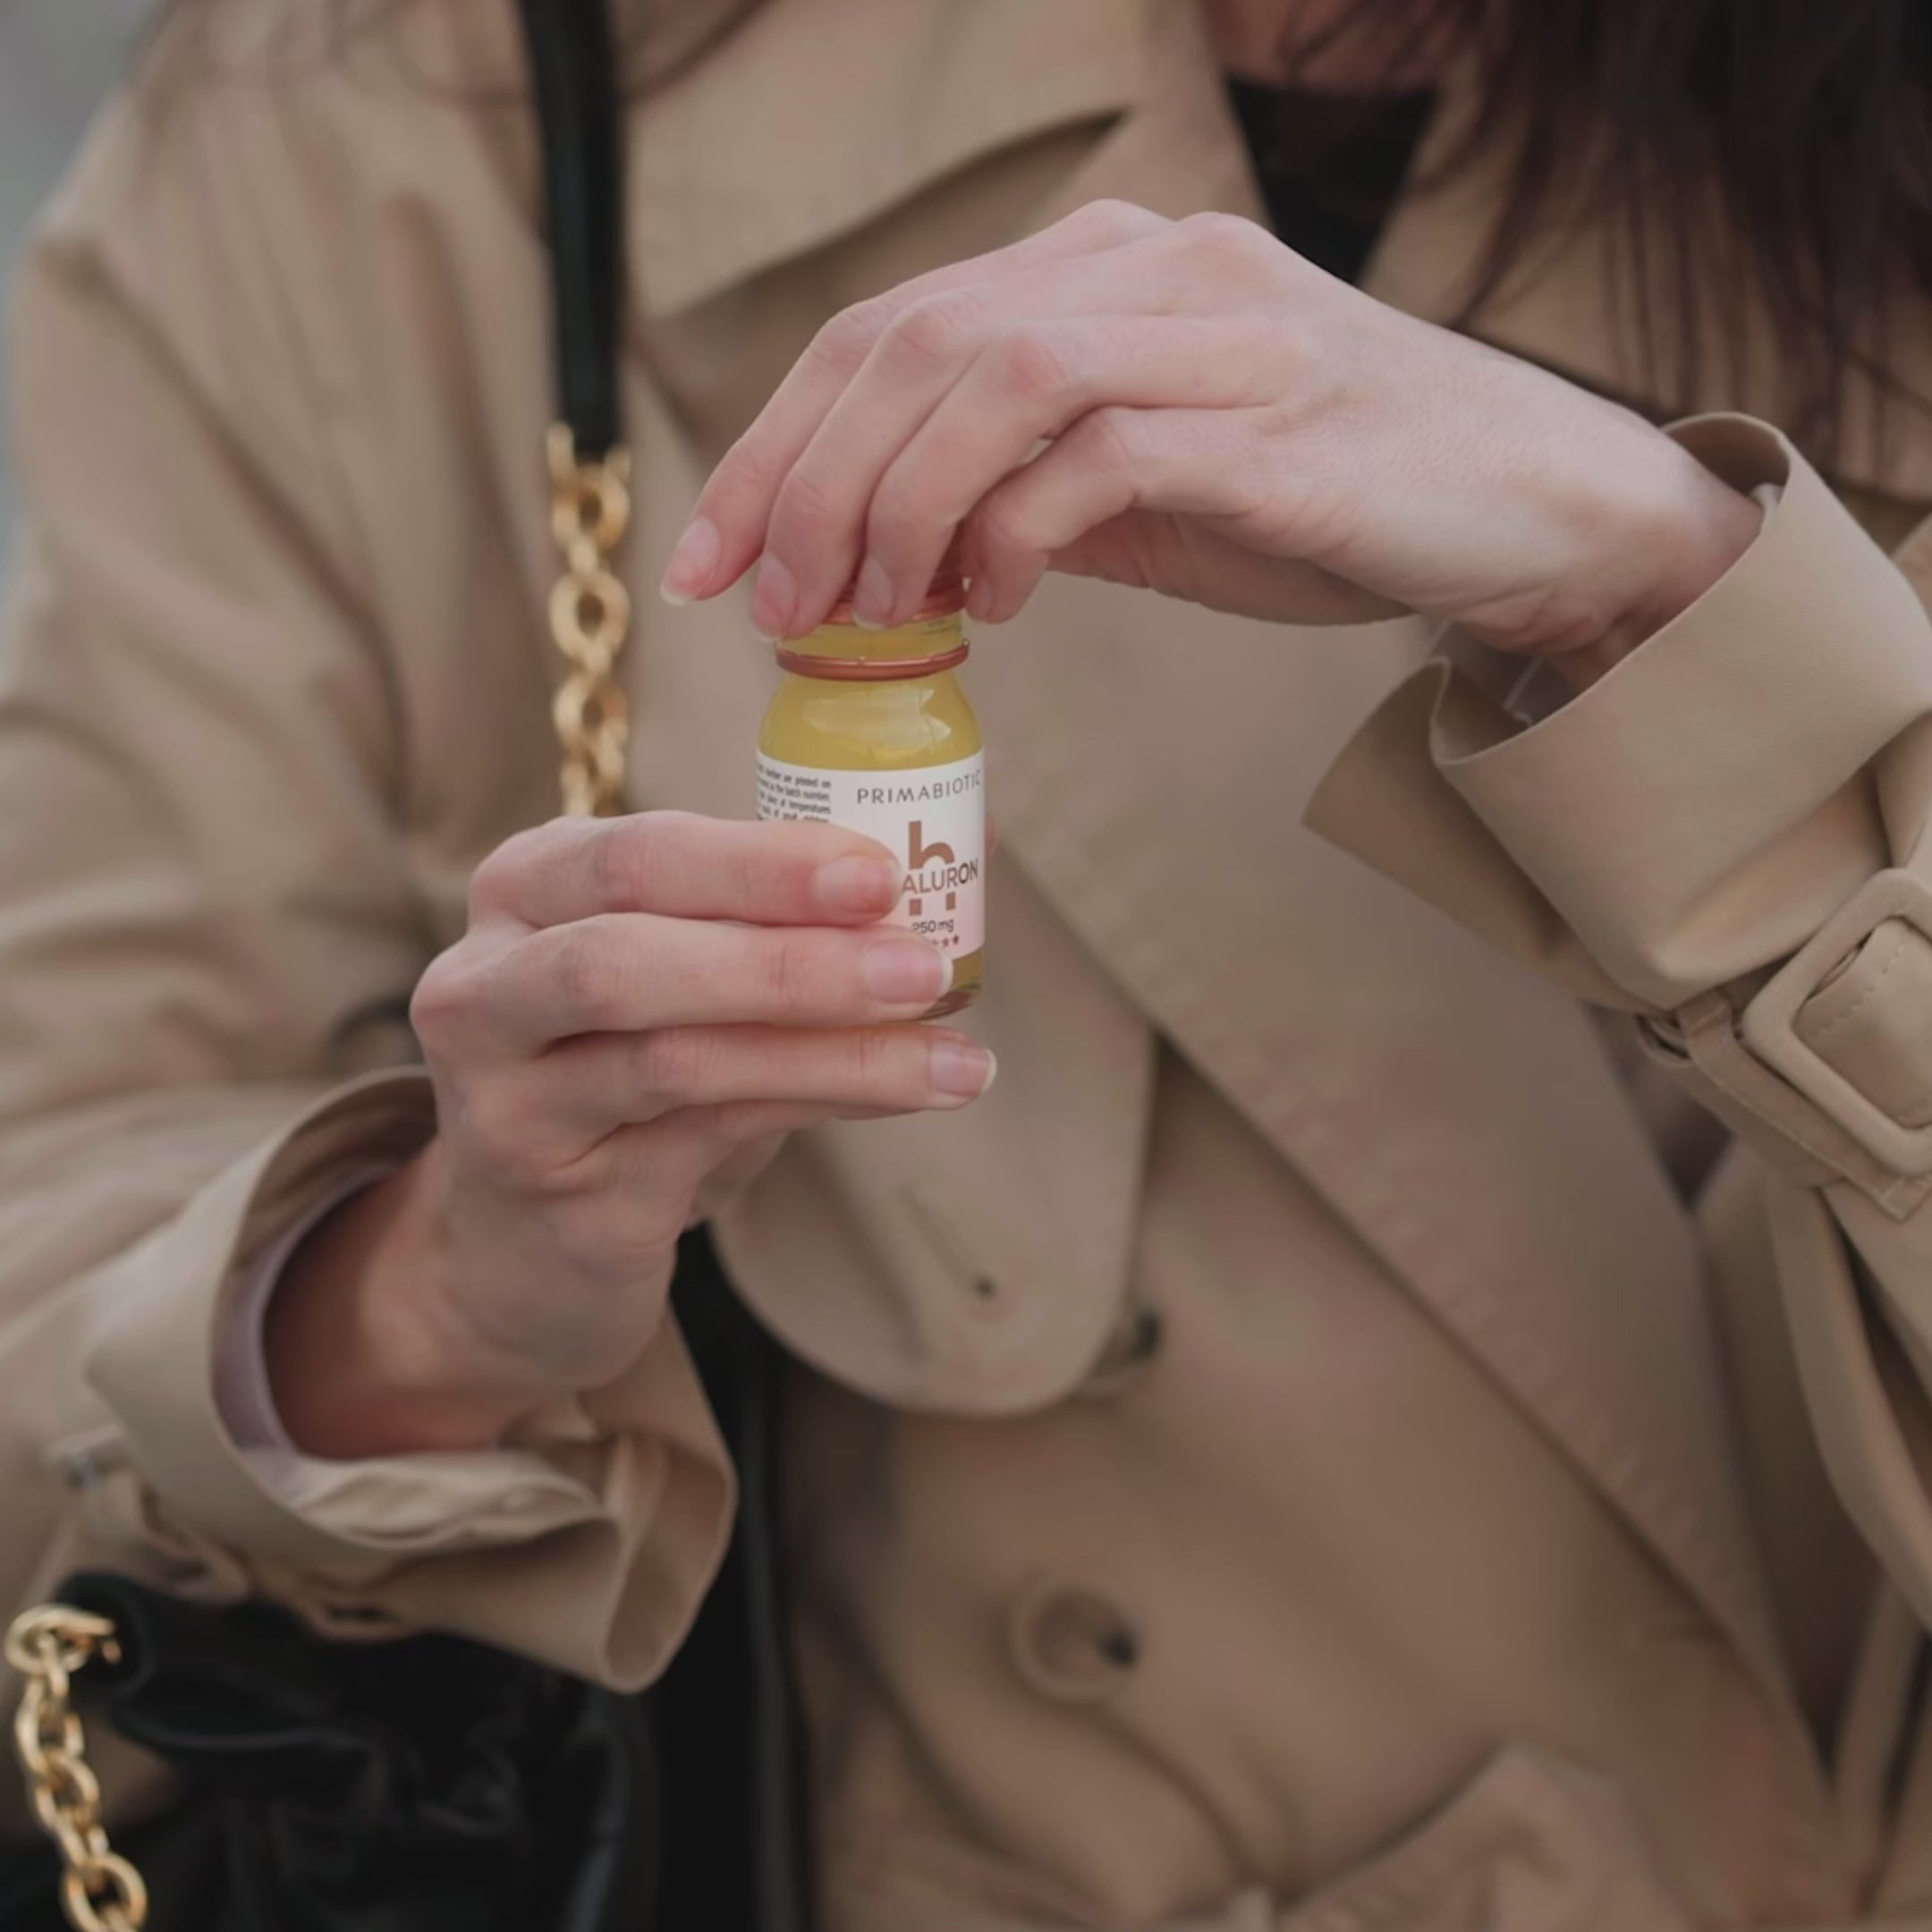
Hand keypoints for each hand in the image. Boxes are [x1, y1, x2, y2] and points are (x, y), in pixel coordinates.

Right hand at [265, 813, 991, 1456]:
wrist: (525, 1245)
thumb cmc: (624, 1071)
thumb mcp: (668, 972)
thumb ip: (761, 925)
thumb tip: (937, 888)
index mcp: (521, 891)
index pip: (631, 857)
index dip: (760, 863)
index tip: (881, 875)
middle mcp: (484, 991)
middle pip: (625, 958)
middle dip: (789, 960)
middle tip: (922, 966)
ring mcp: (510, 1107)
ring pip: (677, 1064)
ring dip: (833, 1052)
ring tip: (953, 1058)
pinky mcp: (563, 1202)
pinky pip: (707, 1142)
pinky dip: (821, 1106)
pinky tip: (907, 1095)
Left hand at [661, 200, 1759, 688]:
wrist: (1525, 507)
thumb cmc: (1326, 497)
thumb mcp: (1147, 484)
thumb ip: (1025, 486)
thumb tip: (890, 557)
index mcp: (1101, 268)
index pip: (889, 327)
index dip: (778, 442)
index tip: (710, 558)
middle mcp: (1148, 266)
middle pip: (915, 338)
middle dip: (810, 480)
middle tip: (770, 602)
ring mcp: (1215, 330)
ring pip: (992, 374)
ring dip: (896, 505)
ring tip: (861, 612)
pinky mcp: (1269, 416)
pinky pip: (1097, 455)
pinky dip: (1014, 533)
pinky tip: (990, 605)